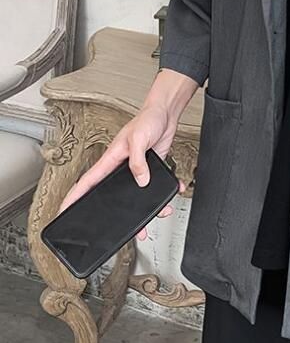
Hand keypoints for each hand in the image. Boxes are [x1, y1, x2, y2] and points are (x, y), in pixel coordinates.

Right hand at [57, 101, 185, 240]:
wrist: (165, 113)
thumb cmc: (148, 119)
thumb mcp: (139, 138)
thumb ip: (137, 160)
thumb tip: (140, 180)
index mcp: (111, 159)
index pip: (88, 181)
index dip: (74, 197)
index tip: (64, 210)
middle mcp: (121, 166)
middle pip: (113, 194)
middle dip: (116, 213)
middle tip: (122, 229)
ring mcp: (136, 168)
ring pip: (136, 194)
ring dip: (147, 207)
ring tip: (155, 216)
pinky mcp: (151, 168)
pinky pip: (155, 185)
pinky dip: (164, 192)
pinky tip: (171, 195)